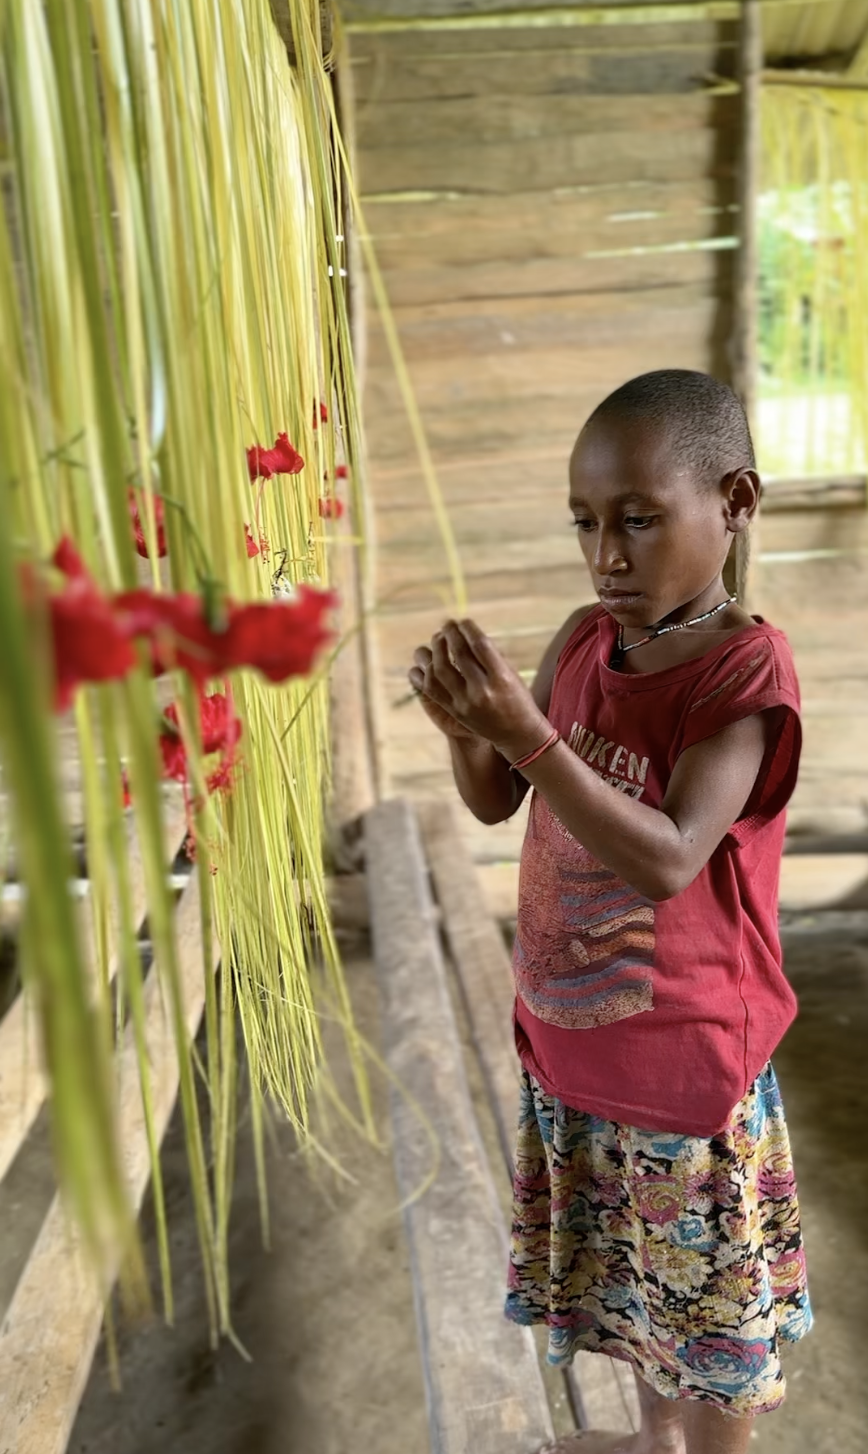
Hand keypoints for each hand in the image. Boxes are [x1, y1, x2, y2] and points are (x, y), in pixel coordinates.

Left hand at [408, 619, 549, 758]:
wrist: (516, 734)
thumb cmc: (517, 697)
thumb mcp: (511, 673)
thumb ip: (490, 653)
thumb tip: (465, 632)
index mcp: (501, 678)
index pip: (480, 645)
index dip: (468, 629)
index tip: (463, 621)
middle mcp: (482, 691)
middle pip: (458, 654)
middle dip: (450, 634)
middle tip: (447, 625)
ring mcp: (464, 703)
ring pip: (438, 670)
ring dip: (434, 650)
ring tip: (437, 640)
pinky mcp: (453, 711)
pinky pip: (429, 689)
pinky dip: (423, 672)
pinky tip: (426, 661)